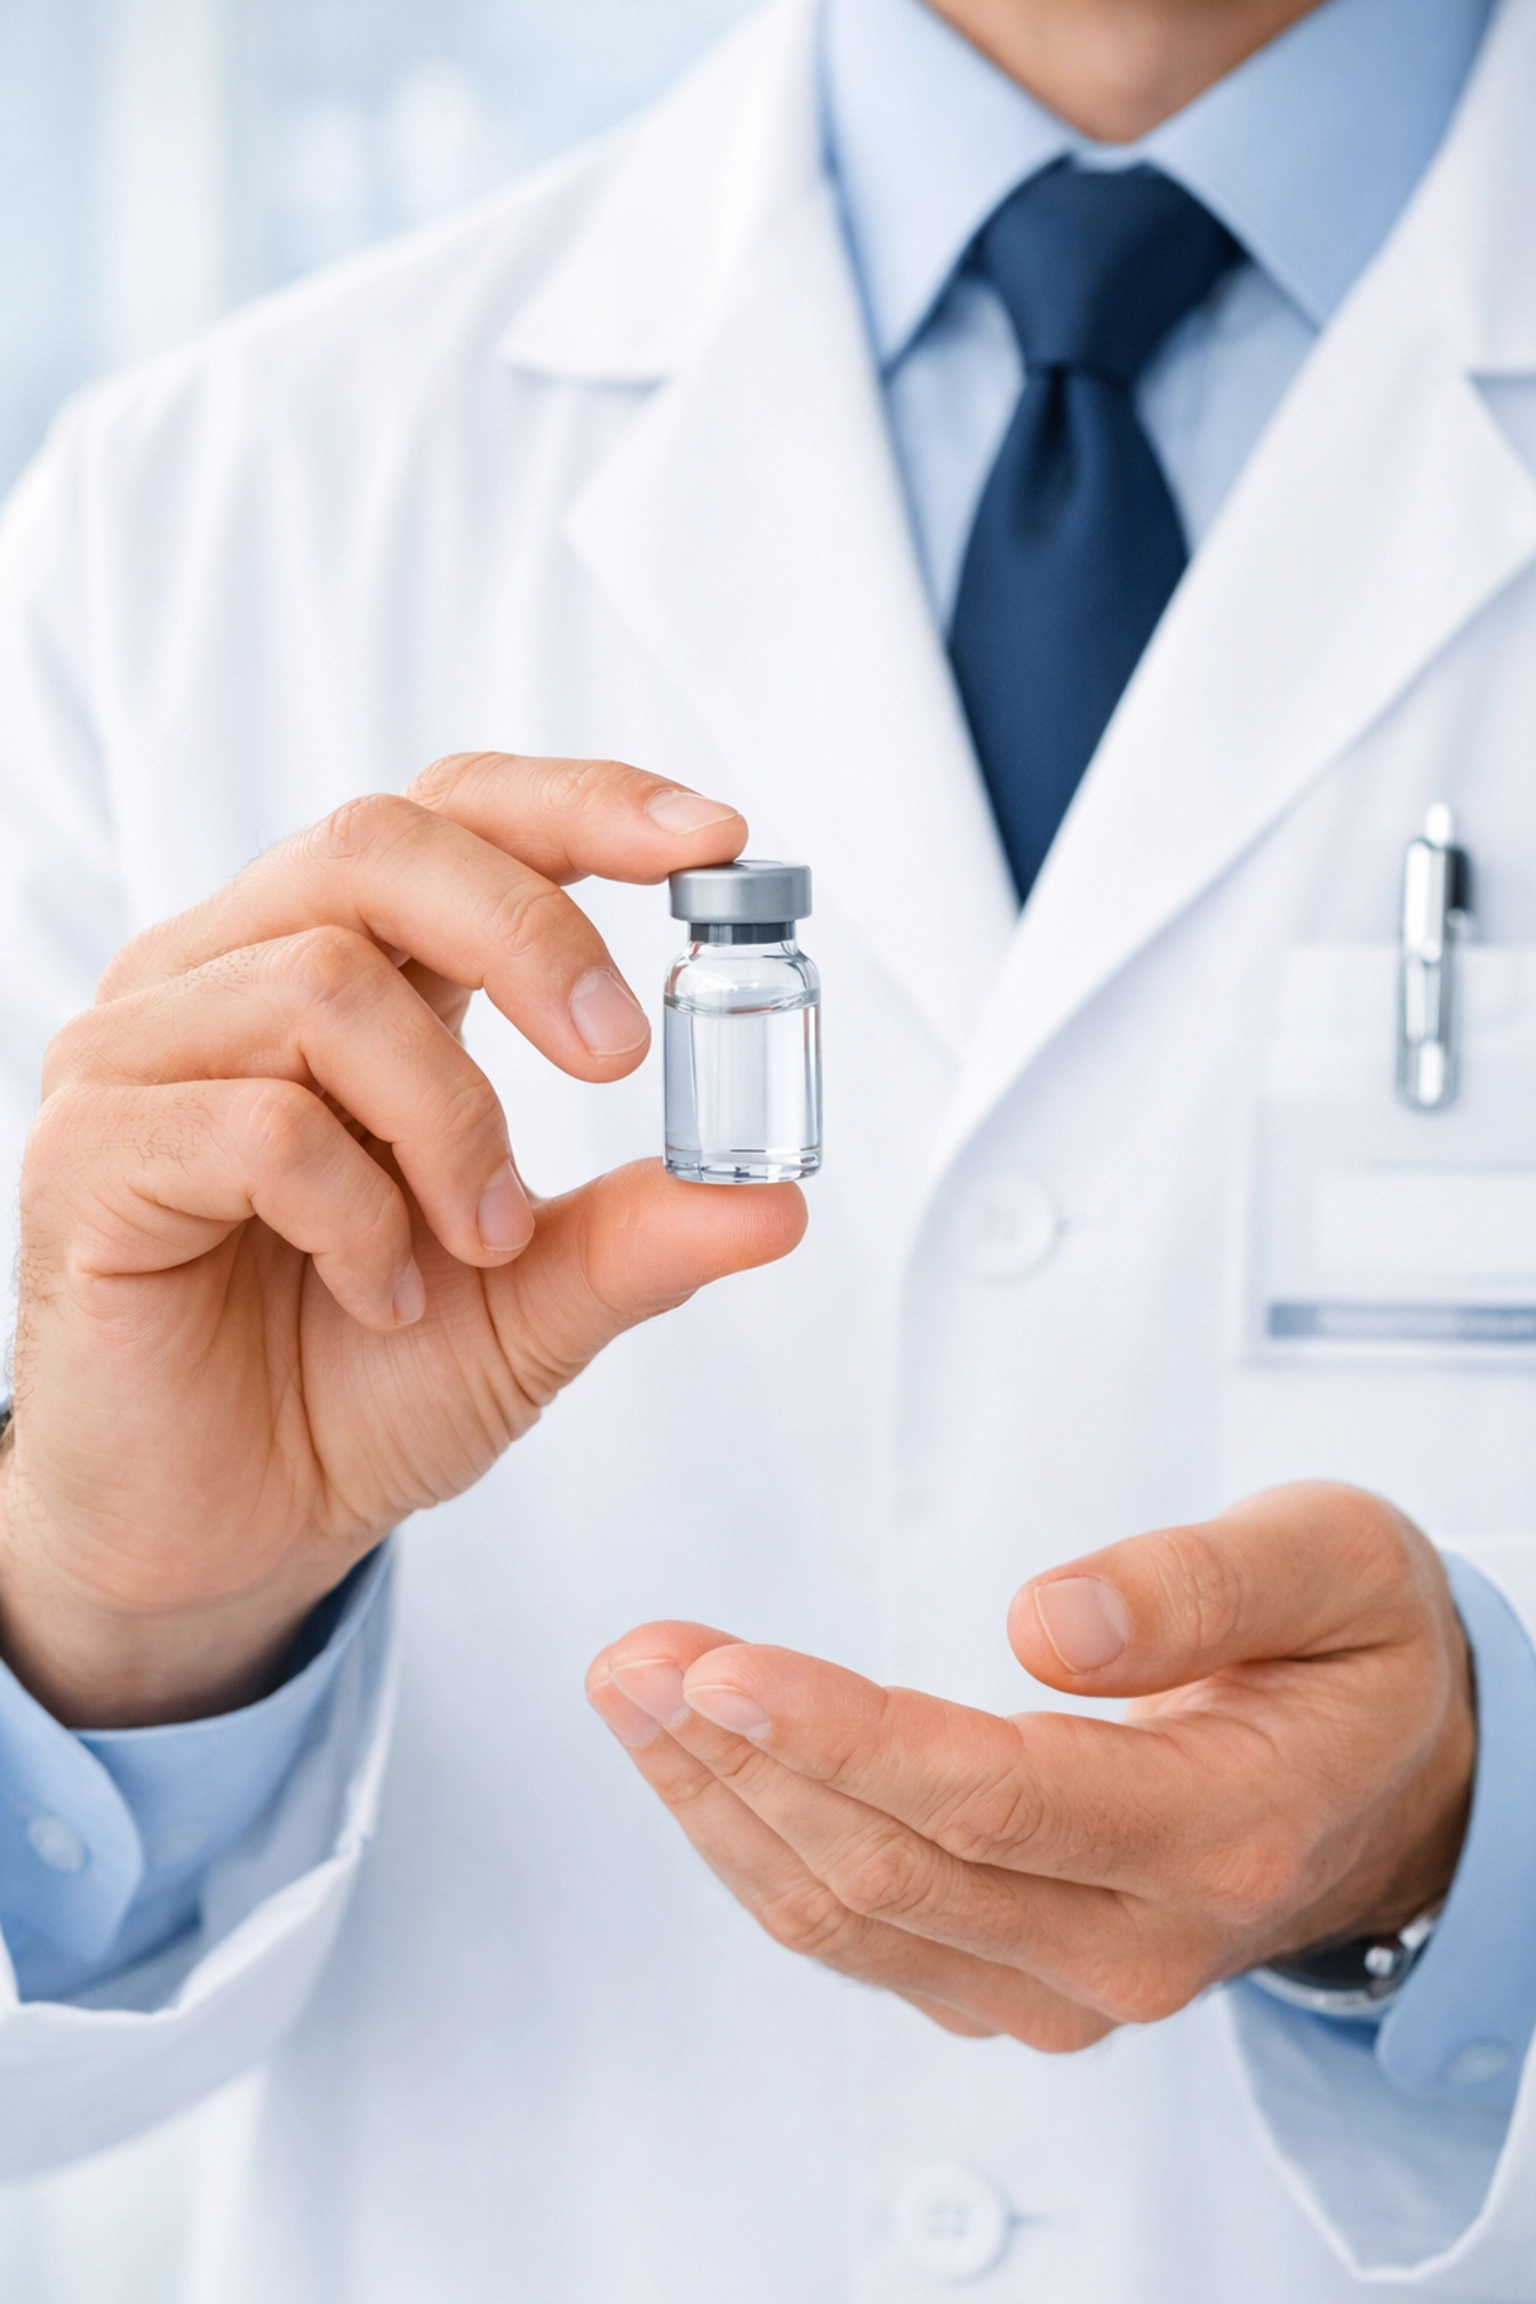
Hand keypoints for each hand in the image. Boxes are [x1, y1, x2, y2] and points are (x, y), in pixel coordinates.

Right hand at [1, 754, 804, 1726]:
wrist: (224, 1541)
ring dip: (451, 1124)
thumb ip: (639, 1237)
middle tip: (622, 1059)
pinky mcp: (91, 1153)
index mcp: (340, 974)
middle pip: (380, 846)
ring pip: (326, 986)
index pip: (451, 817)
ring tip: (481, 1243)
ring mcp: (142, 1056)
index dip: (580, 804)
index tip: (713, 842)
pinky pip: (258, 1124)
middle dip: (535, 937)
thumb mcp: (533, 1305)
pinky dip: (361, 1215)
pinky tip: (385, 1292)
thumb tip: (778, 1200)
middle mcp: (227, 979)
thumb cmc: (354, 1390)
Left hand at [587, 1484, 1473, 2048]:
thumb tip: (1050, 1621)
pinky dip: (757, 1846)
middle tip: (634, 1657)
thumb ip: (1200, 1586)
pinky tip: (697, 1762)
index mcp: (1220, 1830)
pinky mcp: (1014, 1983)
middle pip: (891, 1870)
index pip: (992, 1798)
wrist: (1395, 1784)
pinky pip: (856, 1934)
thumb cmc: (1356, 1653)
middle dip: (739, 1761)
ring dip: (719, 1805)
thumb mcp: (1332, 1565)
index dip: (839, 1737)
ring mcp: (1071, 1983)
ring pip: (850, 1918)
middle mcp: (1139, 1940)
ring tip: (633, 1691)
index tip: (719, 1670)